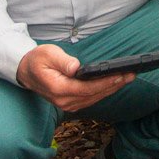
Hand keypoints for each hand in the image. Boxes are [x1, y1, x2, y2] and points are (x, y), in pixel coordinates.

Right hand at [16, 44, 133, 111]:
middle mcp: (64, 100)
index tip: (119, 75)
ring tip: (127, 78)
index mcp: (58, 89)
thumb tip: (76, 67)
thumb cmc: (37, 60)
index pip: (86, 88)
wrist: (26, 72)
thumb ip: (62, 61)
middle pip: (94, 95)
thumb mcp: (47, 54)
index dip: (104, 83)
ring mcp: (68, 104)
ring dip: (112, 89)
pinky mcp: (72, 103)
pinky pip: (91, 99)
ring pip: (95, 98)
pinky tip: (115, 84)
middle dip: (114, 85)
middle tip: (131, 75)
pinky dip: (104, 91)